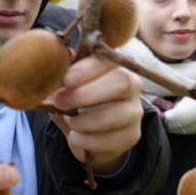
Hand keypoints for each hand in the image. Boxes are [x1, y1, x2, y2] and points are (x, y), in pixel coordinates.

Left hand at [51, 55, 142, 172]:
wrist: (92, 132)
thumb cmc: (79, 101)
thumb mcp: (70, 84)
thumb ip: (67, 70)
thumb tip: (66, 53)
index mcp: (116, 65)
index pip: (109, 61)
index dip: (87, 69)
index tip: (66, 80)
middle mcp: (133, 85)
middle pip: (121, 83)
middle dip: (86, 93)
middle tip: (60, 101)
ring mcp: (135, 111)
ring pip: (113, 115)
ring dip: (83, 121)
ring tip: (69, 122)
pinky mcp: (132, 135)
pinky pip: (109, 139)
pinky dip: (86, 140)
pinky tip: (76, 137)